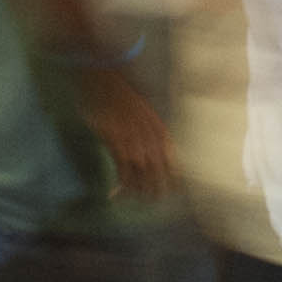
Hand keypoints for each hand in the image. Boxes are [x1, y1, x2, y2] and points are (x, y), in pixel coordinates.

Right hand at [75, 63, 176, 197]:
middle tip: (153, 200)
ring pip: (142, 174)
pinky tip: (117, 191)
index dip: (175, 177)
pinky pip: (123, 170)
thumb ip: (149, 131)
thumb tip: (150, 152)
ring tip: (136, 200)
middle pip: (159, 171)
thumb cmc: (121, 96)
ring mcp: (134, 141)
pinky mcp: (118, 143)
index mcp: (159, 129)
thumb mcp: (144, 112)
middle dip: (157, 188)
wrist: (105, 81)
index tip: (175, 189)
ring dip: (139, 190)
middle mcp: (150, 137)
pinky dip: (122, 184)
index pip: (173, 160)